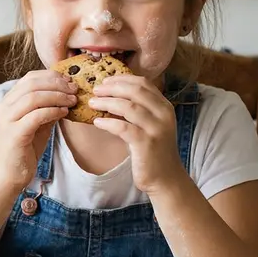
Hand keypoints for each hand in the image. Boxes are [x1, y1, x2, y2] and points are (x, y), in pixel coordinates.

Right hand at [0, 70, 76, 187]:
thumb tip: (68, 93)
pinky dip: (52, 111)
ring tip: (72, 101)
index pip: (30, 77)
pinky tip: (64, 113)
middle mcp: (5, 107)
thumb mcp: (39, 122)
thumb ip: (48, 107)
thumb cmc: (26, 147)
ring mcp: (8, 120)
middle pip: (32, 84)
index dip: (51, 76)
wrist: (11, 172)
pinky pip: (36, 116)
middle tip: (74, 90)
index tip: (69, 81)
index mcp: (9, 100)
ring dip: (57, 96)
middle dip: (57, 84)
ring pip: (33, 97)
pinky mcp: (15, 134)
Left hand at [88, 75, 186, 194]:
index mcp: (164, 106)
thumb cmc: (152, 151)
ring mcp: (156, 128)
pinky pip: (123, 127)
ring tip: (92, 103)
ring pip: (128, 106)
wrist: (165, 178)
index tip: (106, 80)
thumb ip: (137, 110)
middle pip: (135, 90)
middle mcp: (163, 114)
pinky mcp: (146, 143)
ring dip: (107, 102)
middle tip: (95, 90)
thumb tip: (110, 96)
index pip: (143, 83)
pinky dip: (108, 122)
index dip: (122, 79)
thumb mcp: (149, 125)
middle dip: (112, 88)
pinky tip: (97, 122)